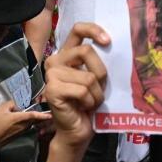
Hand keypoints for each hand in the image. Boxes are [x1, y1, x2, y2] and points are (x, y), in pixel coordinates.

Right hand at [0, 102, 52, 145]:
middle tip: (44, 110)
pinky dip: (27, 123)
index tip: (50, 115)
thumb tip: (17, 104)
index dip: (42, 114)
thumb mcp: (2, 109)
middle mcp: (24, 126)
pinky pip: (26, 127)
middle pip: (35, 119)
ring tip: (33, 112)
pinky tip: (21, 119)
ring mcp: (22, 131)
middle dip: (40, 115)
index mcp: (20, 118)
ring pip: (31, 123)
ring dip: (33, 119)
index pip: (34, 115)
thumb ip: (11, 104)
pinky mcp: (19, 135)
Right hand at [42, 23, 109, 149]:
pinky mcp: (52, 90)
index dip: (94, 30)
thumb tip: (111, 45)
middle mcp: (55, 60)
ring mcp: (51, 75)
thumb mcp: (96, 77)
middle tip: (98, 88)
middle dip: (100, 72)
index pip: (78, 29)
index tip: (108, 41)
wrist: (77, 131)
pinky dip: (90, 101)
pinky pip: (82, 90)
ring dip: (96, 93)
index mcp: (66, 54)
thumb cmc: (88, 103)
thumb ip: (97, 61)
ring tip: (90, 102)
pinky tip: (83, 108)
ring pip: (88, 76)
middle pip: (86, 51)